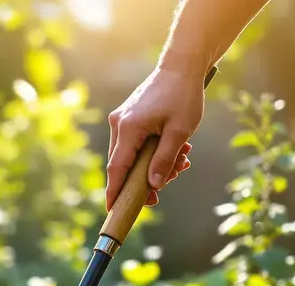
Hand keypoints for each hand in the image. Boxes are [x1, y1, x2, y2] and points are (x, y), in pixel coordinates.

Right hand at [106, 67, 206, 209]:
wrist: (182, 66)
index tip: (111, 209)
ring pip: (133, 155)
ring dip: (155, 163)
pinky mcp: (129, 117)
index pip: (117, 168)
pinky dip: (153, 150)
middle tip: (170, 181)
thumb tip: (153, 185)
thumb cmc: (183, 95)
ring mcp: (122, 119)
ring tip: (182, 159)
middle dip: (146, 178)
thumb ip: (164, 160)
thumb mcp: (180, 131)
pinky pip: (136, 143)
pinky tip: (175, 148)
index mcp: (129, 128)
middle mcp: (120, 124)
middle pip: (125, 164)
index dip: (114, 191)